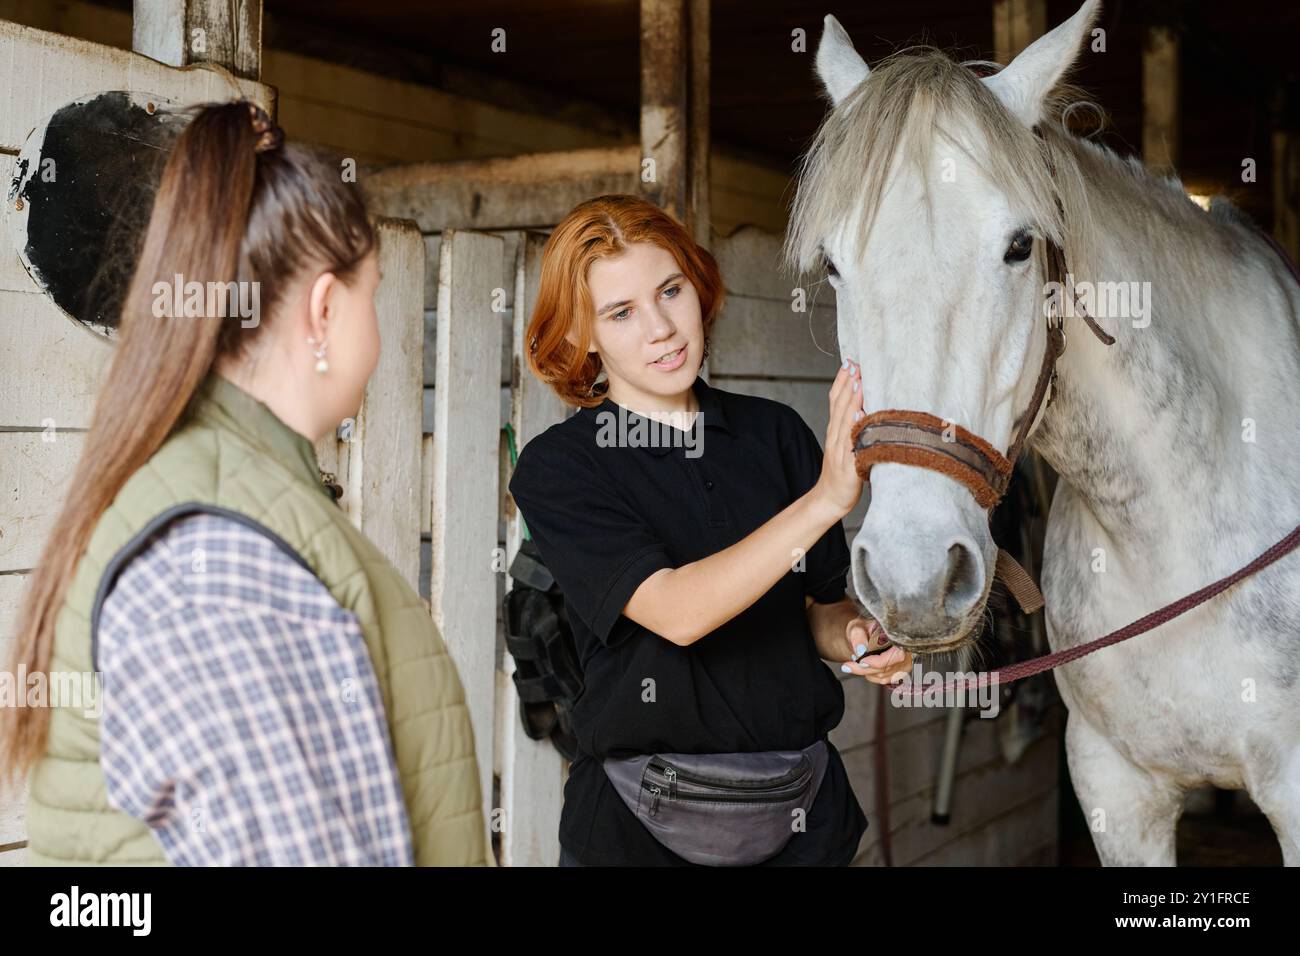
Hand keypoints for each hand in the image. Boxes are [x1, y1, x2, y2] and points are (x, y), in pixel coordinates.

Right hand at [814, 359, 865, 519]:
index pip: (835, 401)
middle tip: (855, 363)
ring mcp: (840, 451)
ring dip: (852, 400)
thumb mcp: (846, 446)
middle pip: (839, 406)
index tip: (850, 362)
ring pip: (844, 422)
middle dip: (847, 384)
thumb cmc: (843, 473)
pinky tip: (860, 416)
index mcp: (835, 432)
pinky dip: (854, 429)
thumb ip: (853, 427)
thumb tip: (866, 406)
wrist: (829, 500)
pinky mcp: (848, 466)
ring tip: (859, 381)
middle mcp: (835, 438)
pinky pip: (852, 445)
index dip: (841, 381)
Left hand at [839, 615, 912, 685]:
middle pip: (886, 668)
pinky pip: (884, 680)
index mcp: (900, 636)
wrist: (866, 633)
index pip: (895, 655)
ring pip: (884, 676)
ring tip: (858, 660)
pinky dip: (871, 675)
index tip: (860, 661)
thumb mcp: (858, 627)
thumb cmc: (864, 629)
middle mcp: (907, 651)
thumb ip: (858, 636)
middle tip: (848, 665)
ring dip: (867, 671)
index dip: (876, 661)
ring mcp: (905, 663)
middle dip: (864, 668)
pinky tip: (866, 666)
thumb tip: (861, 650)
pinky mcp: (900, 672)